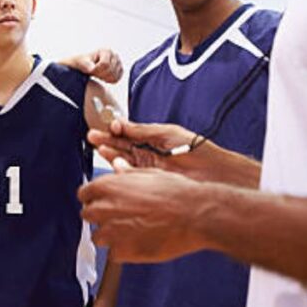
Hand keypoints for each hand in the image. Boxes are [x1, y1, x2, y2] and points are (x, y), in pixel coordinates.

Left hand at [67, 48, 123, 83]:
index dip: (97, 70)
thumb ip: (87, 65)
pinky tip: (103, 78)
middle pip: (110, 70)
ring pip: (114, 76)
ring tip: (98, 75)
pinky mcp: (120, 70)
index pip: (105, 64)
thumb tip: (92, 69)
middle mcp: (114, 55)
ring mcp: (119, 63)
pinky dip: (109, 81)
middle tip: (94, 74)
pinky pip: (117, 79)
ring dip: (105, 78)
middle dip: (100, 75)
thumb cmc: (84, 62)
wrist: (87, 64)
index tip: (91, 71)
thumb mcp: (83, 63)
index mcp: (106, 51)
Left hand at [78, 157, 209, 261]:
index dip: (94, 198)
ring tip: (130, 232)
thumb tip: (117, 166)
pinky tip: (138, 244)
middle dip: (100, 217)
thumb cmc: (176, 192)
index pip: (84, 194)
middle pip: (88, 215)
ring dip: (109, 236)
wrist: (195, 215)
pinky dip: (123, 251)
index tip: (102, 201)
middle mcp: (104, 208)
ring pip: (98, 237)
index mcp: (107, 186)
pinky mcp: (123, 252)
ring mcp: (112, 232)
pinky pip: (113, 254)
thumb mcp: (148, 174)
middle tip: (119, 218)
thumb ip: (126, 173)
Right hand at [88, 119, 213, 182]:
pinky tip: (116, 163)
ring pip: (123, 161)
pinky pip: (130, 176)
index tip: (103, 127)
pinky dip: (121, 169)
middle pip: (121, 148)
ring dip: (110, 154)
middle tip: (92, 137)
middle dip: (106, 142)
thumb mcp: (166, 133)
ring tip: (100, 148)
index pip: (127, 135)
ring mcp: (148, 169)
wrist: (214, 173)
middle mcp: (148, 155)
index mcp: (152, 140)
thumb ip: (141, 129)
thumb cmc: (198, 149)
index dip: (113, 131)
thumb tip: (121, 123)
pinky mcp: (150, 182)